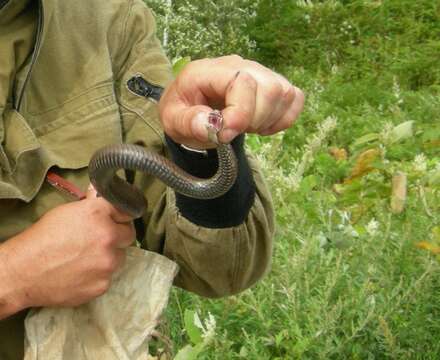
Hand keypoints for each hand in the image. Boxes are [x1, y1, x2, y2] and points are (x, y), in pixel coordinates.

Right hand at [0, 186, 134, 315]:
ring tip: (87, 258)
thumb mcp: (66, 212)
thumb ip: (91, 204)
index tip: (118, 219)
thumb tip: (100, 192)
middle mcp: (108, 237)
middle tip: (100, 239)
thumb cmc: (42, 238)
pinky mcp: (103, 285)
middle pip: (129, 235)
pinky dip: (99, 275)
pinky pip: (108, 276)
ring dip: (109, 256)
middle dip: (117, 236)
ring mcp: (108, 263)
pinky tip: (81, 273)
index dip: (121, 216)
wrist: (22, 272)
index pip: (128, 211)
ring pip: (120, 257)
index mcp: (99, 214)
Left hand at [159, 55, 304, 148]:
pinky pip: (295, 97)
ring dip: (268, 120)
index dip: (241, 113)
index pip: (242, 81)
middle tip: (234, 130)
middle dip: (255, 119)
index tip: (226, 133)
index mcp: (209, 70)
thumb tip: (210, 125)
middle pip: (271, 88)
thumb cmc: (181, 113)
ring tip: (245, 127)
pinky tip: (261, 125)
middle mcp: (238, 65)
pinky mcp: (272, 83)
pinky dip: (283, 118)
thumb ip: (188, 122)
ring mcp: (258, 72)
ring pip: (285, 93)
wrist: (190, 108)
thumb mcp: (173, 121)